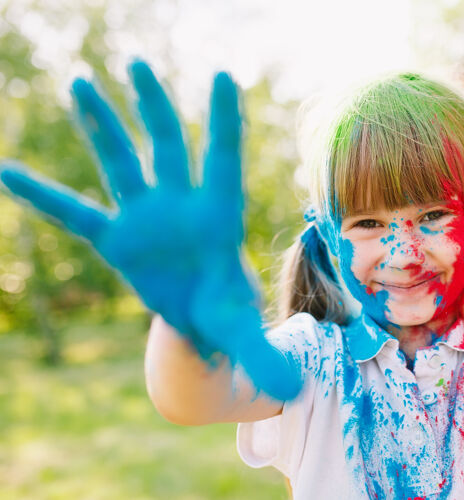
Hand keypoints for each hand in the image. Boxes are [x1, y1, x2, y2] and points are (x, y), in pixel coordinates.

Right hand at [0, 61, 300, 400]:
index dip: (224, 121)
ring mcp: (145, 216)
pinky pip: (73, 212)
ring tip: (79, 83)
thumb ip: (261, 354)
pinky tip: (6, 168)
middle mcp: (180, 205)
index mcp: (219, 216)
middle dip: (153, 108)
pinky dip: (43, 194)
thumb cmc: (226, 309)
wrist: (200, 316)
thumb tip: (290, 386)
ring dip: (101, 125)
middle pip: (167, 147)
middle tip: (139, 65)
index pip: (224, 160)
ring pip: (121, 163)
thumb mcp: (241, 330)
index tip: (224, 77)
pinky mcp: (115, 237)